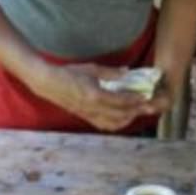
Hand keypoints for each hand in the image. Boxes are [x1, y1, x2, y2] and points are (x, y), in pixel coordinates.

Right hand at [34, 63, 159, 131]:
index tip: (146, 96)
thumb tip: (128, 72)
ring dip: (127, 119)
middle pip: (121, 114)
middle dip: (136, 111)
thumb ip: (111, 72)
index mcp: (95, 96)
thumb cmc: (69, 73)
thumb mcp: (92, 69)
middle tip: (147, 106)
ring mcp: (89, 115)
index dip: (135, 100)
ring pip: (114, 123)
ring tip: (136, 112)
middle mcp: (93, 109)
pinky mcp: (85, 117)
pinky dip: (116, 123)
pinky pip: (104, 125)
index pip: (121, 101)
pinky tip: (122, 117)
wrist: (49, 83)